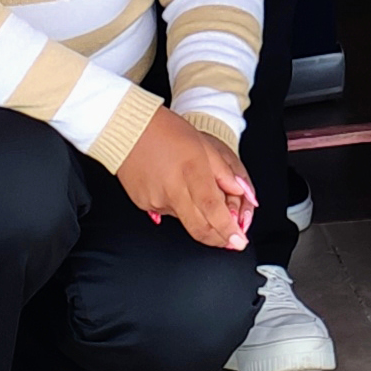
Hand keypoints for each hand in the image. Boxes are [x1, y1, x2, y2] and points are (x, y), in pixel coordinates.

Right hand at [116, 105, 256, 248]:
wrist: (129, 129)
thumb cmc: (166, 131)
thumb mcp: (205, 146)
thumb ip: (224, 173)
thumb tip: (241, 192)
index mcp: (192, 172)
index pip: (213, 210)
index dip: (228, 230)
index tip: (239, 241)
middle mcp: (173, 190)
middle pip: (199, 228)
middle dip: (218, 238)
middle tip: (231, 239)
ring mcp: (156, 200)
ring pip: (185, 219)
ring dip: (197, 215)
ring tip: (193, 188)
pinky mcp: (144, 204)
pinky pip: (168, 212)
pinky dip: (178, 206)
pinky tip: (175, 186)